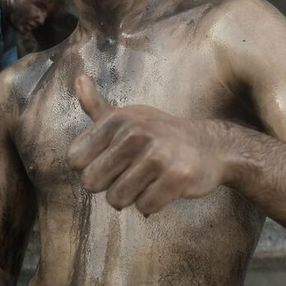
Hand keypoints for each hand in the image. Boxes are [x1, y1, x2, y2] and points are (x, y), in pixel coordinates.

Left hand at [68, 75, 227, 215]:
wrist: (210, 147)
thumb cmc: (160, 136)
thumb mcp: (128, 117)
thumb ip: (97, 106)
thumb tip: (79, 79)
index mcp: (117, 119)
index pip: (75, 160)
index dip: (91, 167)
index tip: (112, 161)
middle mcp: (136, 133)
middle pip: (91, 183)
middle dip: (109, 186)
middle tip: (132, 173)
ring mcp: (158, 154)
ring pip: (116, 199)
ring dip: (132, 197)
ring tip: (149, 180)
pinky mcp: (177, 176)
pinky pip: (144, 207)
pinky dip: (152, 205)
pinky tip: (164, 188)